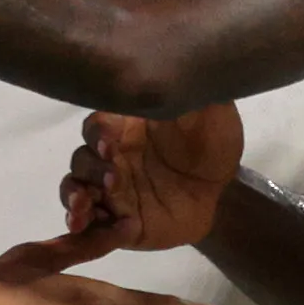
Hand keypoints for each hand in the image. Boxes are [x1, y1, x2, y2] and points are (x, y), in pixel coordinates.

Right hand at [60, 102, 246, 252]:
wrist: (229, 185)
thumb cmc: (211, 140)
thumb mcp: (207, 108)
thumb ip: (184, 93)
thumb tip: (165, 71)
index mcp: (122, 127)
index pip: (94, 127)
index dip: (96, 135)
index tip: (109, 143)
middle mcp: (109, 159)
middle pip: (81, 162)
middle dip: (90, 170)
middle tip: (113, 178)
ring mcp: (113, 193)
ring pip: (76, 194)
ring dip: (74, 201)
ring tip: (84, 209)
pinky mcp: (122, 224)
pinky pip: (98, 230)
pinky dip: (94, 233)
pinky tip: (113, 230)